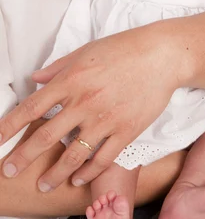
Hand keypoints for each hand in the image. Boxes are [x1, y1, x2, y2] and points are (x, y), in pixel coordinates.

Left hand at [0, 25, 179, 191]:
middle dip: (23, 157)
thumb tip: (35, 78)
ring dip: (55, 174)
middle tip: (9, 170)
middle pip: (46, 136)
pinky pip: (102, 158)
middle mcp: (84, 102)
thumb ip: (58, 67)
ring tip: (44, 184)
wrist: (161, 55)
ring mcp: (106, 119)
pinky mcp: (126, 130)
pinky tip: (78, 178)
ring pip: (73, 155)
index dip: (9, 126)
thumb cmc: (124, 49)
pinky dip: (88, 172)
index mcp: (71, 80)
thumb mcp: (86, 51)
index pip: (31, 107)